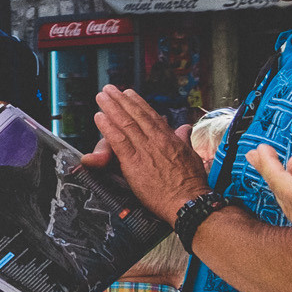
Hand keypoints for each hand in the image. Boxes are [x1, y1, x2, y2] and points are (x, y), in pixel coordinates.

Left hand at [92, 86, 205, 219]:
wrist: (188, 201)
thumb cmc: (191, 183)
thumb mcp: (191, 156)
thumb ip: (183, 140)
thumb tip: (184, 128)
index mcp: (170, 138)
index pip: (151, 116)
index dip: (137, 103)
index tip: (128, 94)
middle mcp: (157, 140)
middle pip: (136, 115)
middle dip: (120, 100)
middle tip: (109, 89)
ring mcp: (145, 150)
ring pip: (125, 123)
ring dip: (111, 107)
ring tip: (101, 96)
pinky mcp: (134, 163)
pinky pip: (118, 141)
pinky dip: (107, 128)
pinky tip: (99, 117)